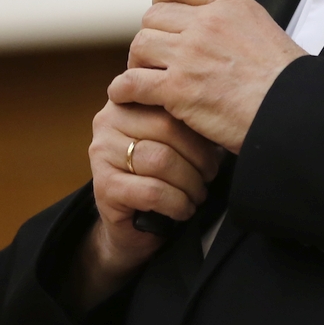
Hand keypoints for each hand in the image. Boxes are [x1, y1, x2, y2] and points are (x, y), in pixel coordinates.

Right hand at [76, 98, 224, 310]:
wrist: (133, 225)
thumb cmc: (160, 175)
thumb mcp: (175, 140)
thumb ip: (187, 118)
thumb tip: (222, 109)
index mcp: (127, 99)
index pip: (171, 100)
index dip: (199, 125)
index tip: (215, 143)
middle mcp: (107, 121)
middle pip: (167, 128)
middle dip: (198, 156)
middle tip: (210, 175)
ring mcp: (101, 153)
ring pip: (161, 160)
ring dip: (190, 183)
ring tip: (198, 194)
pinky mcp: (103, 186)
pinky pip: (152, 191)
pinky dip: (176, 203)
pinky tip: (183, 209)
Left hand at [110, 0, 306, 153]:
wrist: (294, 110)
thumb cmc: (287, 82)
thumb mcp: (265, 30)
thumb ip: (235, 24)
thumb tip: (221, 32)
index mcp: (230, 6)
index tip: (163, 12)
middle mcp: (206, 24)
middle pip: (153, 17)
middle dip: (152, 37)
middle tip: (157, 58)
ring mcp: (190, 55)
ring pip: (140, 45)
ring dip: (138, 63)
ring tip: (147, 78)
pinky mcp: (178, 88)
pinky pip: (132, 82)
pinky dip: (124, 90)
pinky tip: (127, 96)